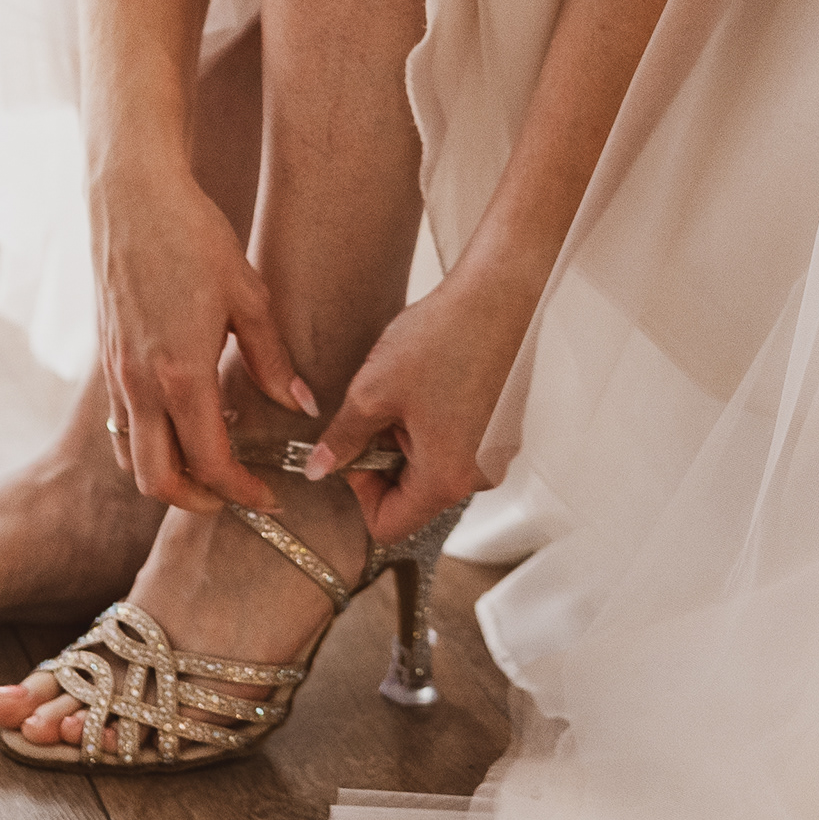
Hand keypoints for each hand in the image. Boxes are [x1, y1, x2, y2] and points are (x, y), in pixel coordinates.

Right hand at [91, 153, 313, 514]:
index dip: (243, 492)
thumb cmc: (193, 235)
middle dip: (198, 501)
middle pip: (157, 481)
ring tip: (209, 461)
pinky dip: (150, 439)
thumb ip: (272, 360)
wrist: (132, 194)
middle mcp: (139, 385)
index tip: (271, 495)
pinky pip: (121, 423)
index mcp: (180, 375)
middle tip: (237, 494)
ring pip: (131, 457)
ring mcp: (116, 373)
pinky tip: (184, 415)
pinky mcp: (106, 358)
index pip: (210, 465)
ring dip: (168, 475)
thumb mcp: (248, 296)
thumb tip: (300, 405)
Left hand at [300, 263, 541, 548]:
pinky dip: (433, 427)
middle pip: (411, 498)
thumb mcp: (373, 390)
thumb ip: (343, 439)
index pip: (388, 525)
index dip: (359, 490)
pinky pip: (455, 447)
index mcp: (446, 479)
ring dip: (406, 441)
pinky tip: (428, 384)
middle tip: (373, 410)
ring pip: (431, 469)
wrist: (497, 294)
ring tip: (402, 391)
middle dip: (382, 460)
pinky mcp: (500, 431)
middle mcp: (477, 477)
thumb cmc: (440, 339)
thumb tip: (318, 470)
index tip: (351, 446)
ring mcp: (493, 454)